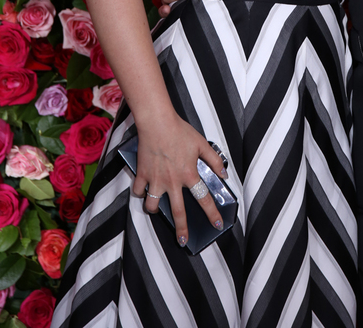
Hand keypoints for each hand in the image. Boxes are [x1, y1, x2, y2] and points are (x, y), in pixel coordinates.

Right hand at [132, 113, 227, 246]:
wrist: (157, 121)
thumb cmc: (179, 130)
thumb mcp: (202, 143)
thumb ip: (214, 160)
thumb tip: (224, 173)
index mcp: (189, 174)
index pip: (204, 199)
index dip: (212, 213)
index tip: (217, 224)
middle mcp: (172, 181)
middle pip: (178, 212)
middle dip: (181, 229)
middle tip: (183, 241)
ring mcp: (155, 180)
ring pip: (152, 205)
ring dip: (155, 210)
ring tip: (157, 210)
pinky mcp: (142, 174)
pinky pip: (138, 191)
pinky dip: (139, 192)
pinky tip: (142, 191)